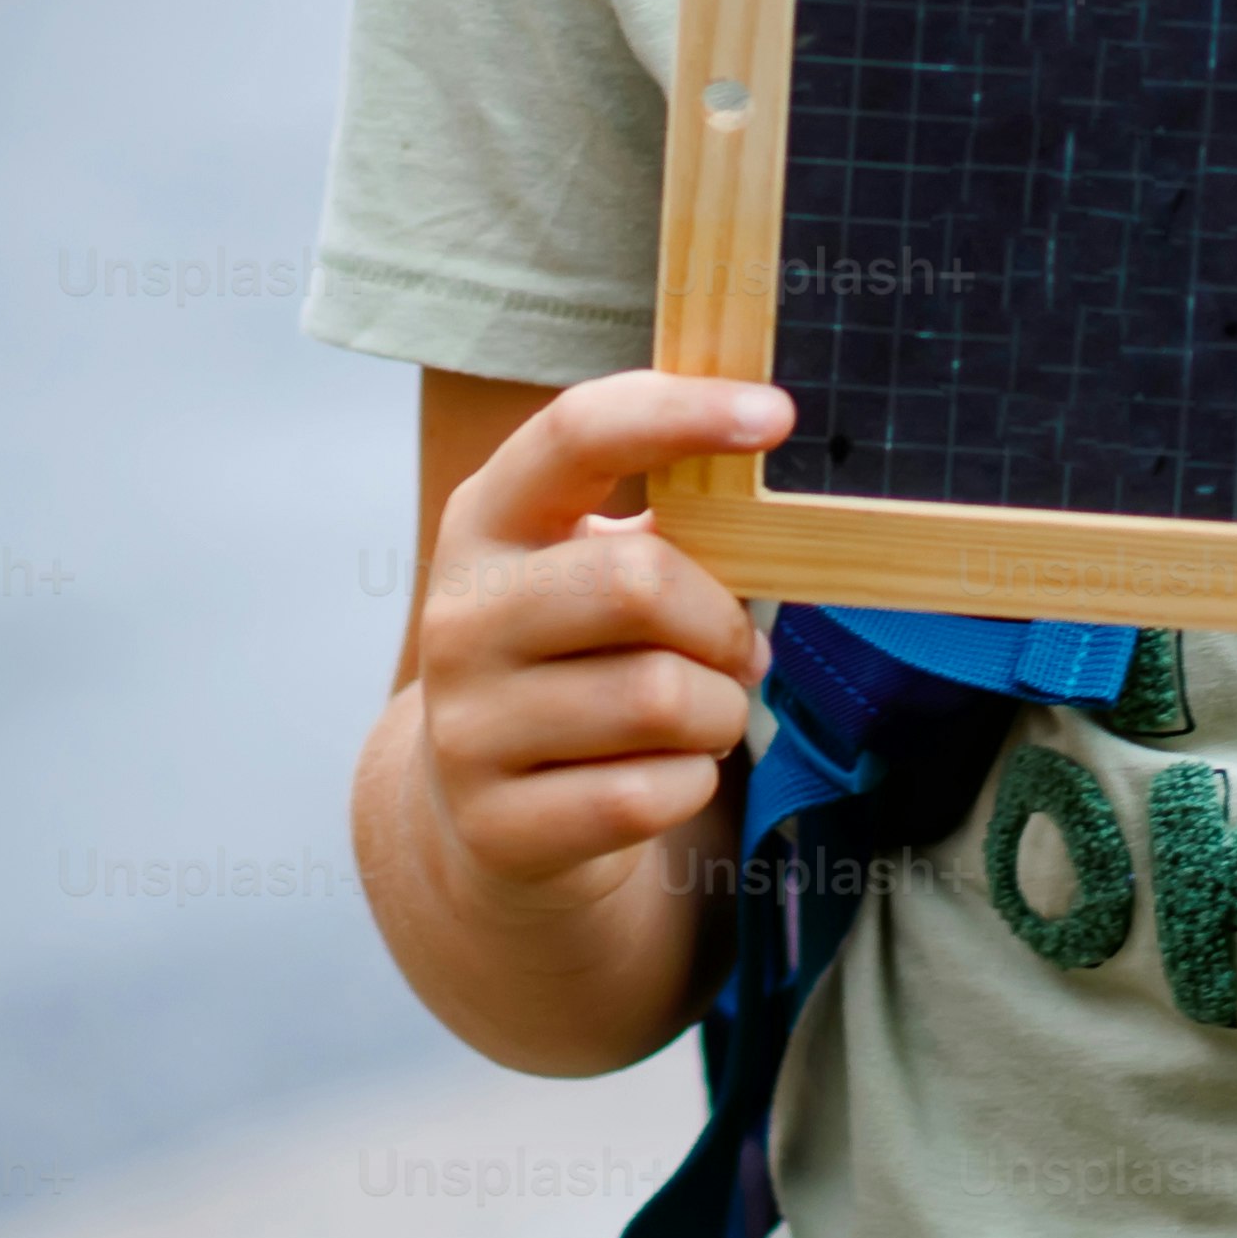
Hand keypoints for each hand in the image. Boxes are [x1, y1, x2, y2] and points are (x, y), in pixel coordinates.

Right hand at [406, 372, 787, 912]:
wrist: (488, 821)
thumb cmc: (576, 667)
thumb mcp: (592, 576)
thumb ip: (665, 528)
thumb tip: (767, 487)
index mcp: (487, 522)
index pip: (577, 433)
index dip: (682, 412)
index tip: (779, 416)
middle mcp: (457, 616)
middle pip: (636, 579)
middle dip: (721, 620)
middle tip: (740, 649)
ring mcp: (466, 726)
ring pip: (661, 697)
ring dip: (720, 712)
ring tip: (702, 717)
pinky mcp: (498, 824)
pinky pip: (653, 794)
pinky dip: (693, 782)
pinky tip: (666, 775)